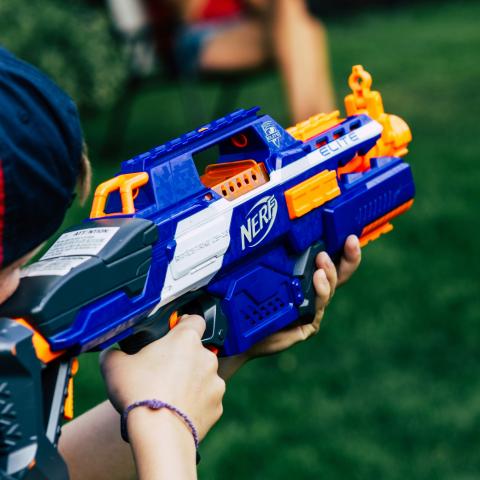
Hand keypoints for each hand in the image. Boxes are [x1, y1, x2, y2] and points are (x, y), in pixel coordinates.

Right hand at [100, 315, 224, 440]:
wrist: (158, 434)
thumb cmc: (139, 393)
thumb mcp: (114, 365)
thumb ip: (115, 352)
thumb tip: (112, 353)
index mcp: (186, 339)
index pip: (195, 319)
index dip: (183, 324)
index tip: (172, 333)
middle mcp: (206, 357)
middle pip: (196, 351)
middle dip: (182, 359)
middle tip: (161, 372)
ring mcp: (214, 382)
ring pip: (202, 377)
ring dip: (190, 382)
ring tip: (168, 396)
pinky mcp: (216, 406)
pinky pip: (206, 401)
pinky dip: (195, 405)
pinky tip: (176, 412)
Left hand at [218, 235, 361, 378]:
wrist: (240, 333)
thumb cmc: (251, 302)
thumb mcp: (264, 273)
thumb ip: (277, 258)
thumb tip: (280, 229)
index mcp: (306, 279)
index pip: (332, 263)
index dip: (346, 251)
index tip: (351, 237)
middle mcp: (313, 294)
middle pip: (339, 276)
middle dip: (349, 259)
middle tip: (348, 244)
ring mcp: (312, 310)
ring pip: (328, 290)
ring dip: (329, 273)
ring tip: (323, 261)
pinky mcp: (307, 325)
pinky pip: (317, 308)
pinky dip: (319, 292)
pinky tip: (317, 279)